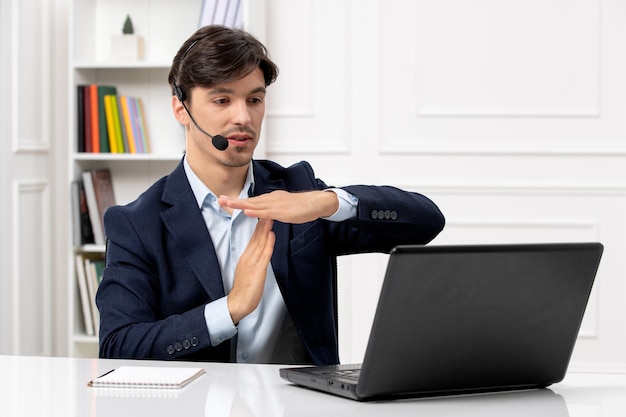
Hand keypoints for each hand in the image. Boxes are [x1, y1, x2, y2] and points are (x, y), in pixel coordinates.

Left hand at [218, 190, 337, 223]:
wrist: (316, 203)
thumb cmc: (302, 206)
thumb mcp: (283, 206)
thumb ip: (272, 209)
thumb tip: (263, 212)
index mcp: (271, 199)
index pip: (251, 200)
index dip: (238, 200)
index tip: (225, 200)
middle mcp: (271, 199)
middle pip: (249, 200)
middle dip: (234, 200)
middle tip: (219, 199)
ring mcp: (276, 205)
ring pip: (255, 204)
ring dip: (240, 204)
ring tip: (227, 203)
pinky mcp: (282, 211)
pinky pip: (266, 212)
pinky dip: (255, 211)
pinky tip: (246, 211)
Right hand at [227, 218, 275, 324]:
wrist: (238, 302)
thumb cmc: (245, 289)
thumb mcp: (248, 271)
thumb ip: (254, 260)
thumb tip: (260, 252)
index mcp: (245, 257)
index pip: (253, 239)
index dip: (259, 226)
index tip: (264, 215)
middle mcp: (248, 257)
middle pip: (256, 237)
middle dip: (262, 223)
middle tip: (268, 209)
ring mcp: (252, 263)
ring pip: (260, 242)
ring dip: (265, 229)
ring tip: (270, 216)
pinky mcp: (257, 270)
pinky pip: (264, 254)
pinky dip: (268, 243)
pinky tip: (271, 235)